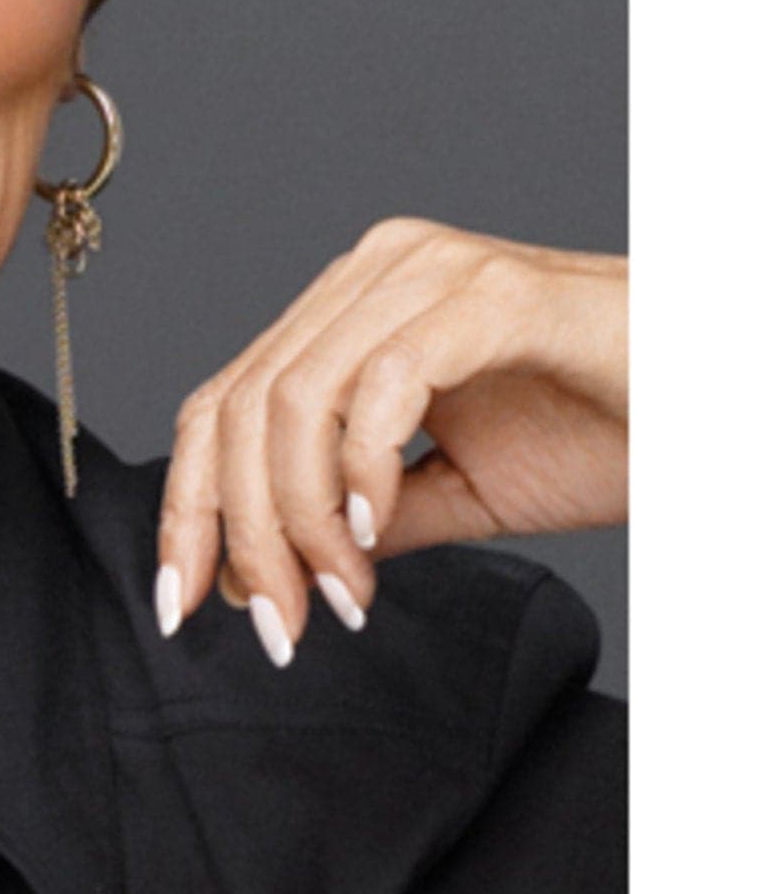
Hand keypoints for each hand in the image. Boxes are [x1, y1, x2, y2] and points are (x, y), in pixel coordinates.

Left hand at [153, 216, 626, 667]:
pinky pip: (386, 381)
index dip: (190, 502)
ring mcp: (428, 272)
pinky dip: (363, 468)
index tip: (186, 602)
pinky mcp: (493, 294)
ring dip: (300, 517)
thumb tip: (273, 571)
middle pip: (242, 401)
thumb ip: (366, 515)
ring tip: (339, 596)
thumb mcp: (464, 486)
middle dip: (236, 527)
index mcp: (353, 306)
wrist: (717, 402)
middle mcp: (373, 271)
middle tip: (273, 623)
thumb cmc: (608, 427)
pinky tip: (375, 536)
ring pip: (295, 395)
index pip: (226, 397)